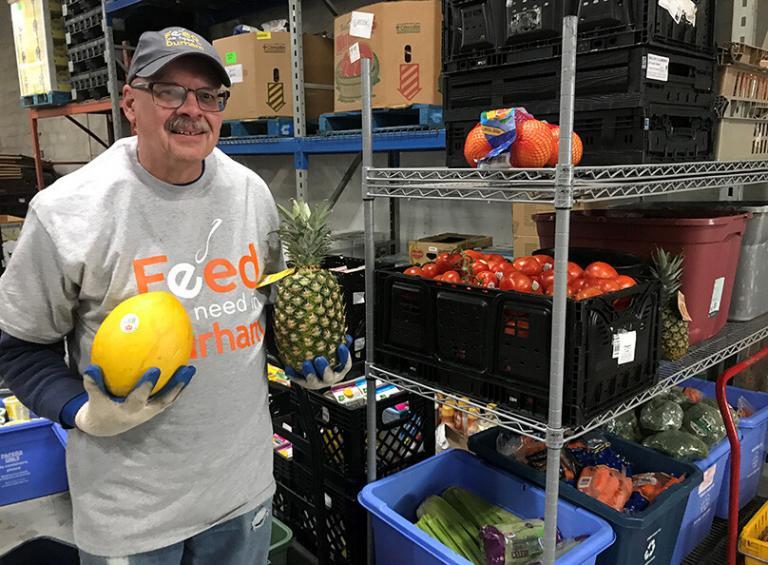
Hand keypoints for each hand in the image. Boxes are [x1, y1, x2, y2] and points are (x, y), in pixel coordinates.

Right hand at [74, 364, 195, 436]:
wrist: (105, 427)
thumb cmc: (99, 409)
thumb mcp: (93, 399)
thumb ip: (93, 384)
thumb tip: (92, 367)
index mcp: (128, 412)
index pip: (139, 398)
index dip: (147, 385)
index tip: (155, 369)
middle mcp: (143, 413)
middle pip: (164, 400)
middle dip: (175, 386)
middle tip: (185, 369)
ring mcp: (151, 412)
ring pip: (170, 399)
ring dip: (181, 385)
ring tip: (190, 369)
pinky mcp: (155, 409)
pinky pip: (168, 397)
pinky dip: (177, 386)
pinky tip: (183, 372)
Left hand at [285, 336, 352, 389]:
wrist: (315, 372)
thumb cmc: (328, 359)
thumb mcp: (335, 352)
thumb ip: (341, 343)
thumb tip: (345, 335)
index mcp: (338, 371)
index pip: (345, 366)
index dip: (344, 357)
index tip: (341, 346)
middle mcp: (328, 379)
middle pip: (328, 377)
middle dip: (324, 368)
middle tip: (319, 359)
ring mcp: (316, 382)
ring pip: (313, 381)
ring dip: (309, 373)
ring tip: (305, 363)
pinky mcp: (304, 383)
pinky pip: (298, 379)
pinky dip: (293, 374)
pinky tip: (289, 368)